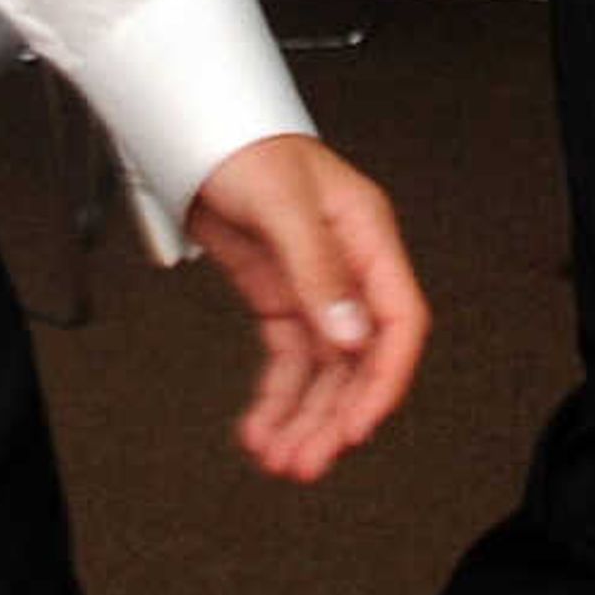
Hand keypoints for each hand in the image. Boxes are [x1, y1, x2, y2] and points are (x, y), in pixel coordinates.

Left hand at [184, 133, 429, 481]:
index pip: (398, 321)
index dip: (385, 379)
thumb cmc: (247, 145)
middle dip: (334, 416)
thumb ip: (317, 270)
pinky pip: (287, 364)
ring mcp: (313, 289)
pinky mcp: (279, 301)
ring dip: (303, 419)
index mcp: (367, 237)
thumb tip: (350, 333)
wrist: (196, 134)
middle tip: (308, 460)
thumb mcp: (281, 203)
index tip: (359, 424)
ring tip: (280, 459)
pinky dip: (275, 400)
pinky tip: (260, 429)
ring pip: (322, 373)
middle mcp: (346, 269)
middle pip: (357, 361)